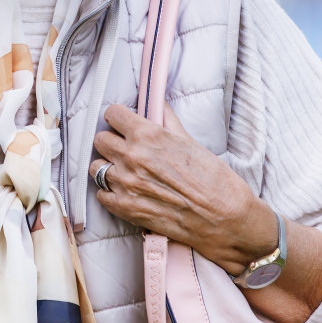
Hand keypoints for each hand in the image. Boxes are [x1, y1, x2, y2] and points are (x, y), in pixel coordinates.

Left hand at [88, 103, 278, 275]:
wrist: (225, 218)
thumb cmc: (214, 179)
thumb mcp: (190, 141)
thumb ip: (167, 121)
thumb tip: (157, 103)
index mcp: (148, 135)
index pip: (112, 114)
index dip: (119, 118)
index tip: (124, 124)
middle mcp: (132, 157)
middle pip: (100, 140)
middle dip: (112, 142)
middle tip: (126, 148)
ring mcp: (126, 184)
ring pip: (96, 167)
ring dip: (108, 167)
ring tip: (125, 172)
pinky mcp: (126, 209)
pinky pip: (102, 195)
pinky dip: (111, 193)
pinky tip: (127, 192)